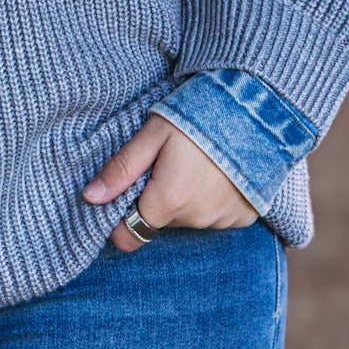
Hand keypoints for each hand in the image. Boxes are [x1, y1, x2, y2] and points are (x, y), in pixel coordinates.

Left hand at [82, 115, 258, 249]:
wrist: (258, 111)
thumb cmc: (199, 116)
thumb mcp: (152, 135)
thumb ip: (120, 170)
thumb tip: (89, 197)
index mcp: (168, 201)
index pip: (129, 237)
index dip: (121, 218)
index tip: (127, 192)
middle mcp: (196, 219)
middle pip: (158, 222)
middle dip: (155, 198)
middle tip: (166, 162)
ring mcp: (223, 221)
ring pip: (187, 218)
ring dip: (184, 198)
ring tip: (195, 162)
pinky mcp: (244, 217)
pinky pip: (215, 216)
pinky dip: (211, 199)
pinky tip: (217, 172)